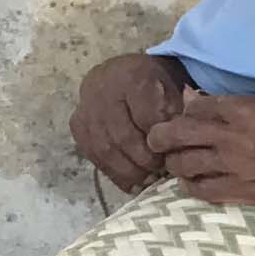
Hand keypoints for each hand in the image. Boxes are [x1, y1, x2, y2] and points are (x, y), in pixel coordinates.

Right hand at [70, 53, 186, 192]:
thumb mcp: (171, 90)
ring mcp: (86, 110)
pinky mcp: (77, 126)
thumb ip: (177, 113)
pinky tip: (132, 181)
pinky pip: (94, 156)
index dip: (160, 139)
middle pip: (124, 137)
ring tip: (148, 179)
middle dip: (145, 159)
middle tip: (161, 170)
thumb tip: (176, 145)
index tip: (172, 150)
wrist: (118, 74)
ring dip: (129, 171)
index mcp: (133, 78)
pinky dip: (115, 173)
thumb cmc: (151, 86)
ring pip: (106, 150)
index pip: (147, 116)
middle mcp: (104, 92)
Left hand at [146, 93, 254, 212]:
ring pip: (182, 163)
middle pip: (176, 132)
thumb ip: (235, 108)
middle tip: (156, 143)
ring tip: (177, 166)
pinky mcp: (238, 190)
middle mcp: (232, 134)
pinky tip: (193, 185)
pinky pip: (200, 189)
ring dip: (175, 164)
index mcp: (243, 109)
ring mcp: (232, 164)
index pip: (194, 107)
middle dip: (159, 137)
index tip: (180, 121)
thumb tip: (198, 103)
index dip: (182, 114)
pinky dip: (190, 187)